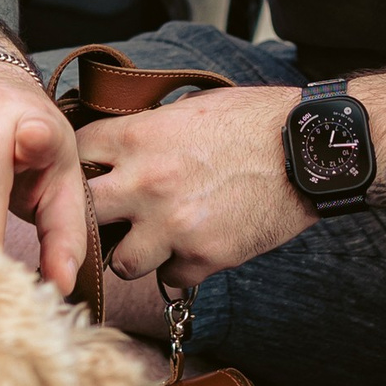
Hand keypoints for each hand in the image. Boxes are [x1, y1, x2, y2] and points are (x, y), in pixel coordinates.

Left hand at [73, 86, 310, 291]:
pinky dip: (180, 267)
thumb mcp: (191, 109)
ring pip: (121, 263)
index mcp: (139, 138)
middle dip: (95, 217)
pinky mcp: (203, 257)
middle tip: (111, 217)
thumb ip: (150, 131)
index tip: (91, 173)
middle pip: (84, 216)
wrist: (308, 150)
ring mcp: (172, 226)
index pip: (77, 156)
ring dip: (135, 253)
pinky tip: (195, 248)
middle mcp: (145, 185)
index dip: (82, 166)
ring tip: (155, 240)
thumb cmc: (255, 120)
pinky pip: (171, 277)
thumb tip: (124, 148)